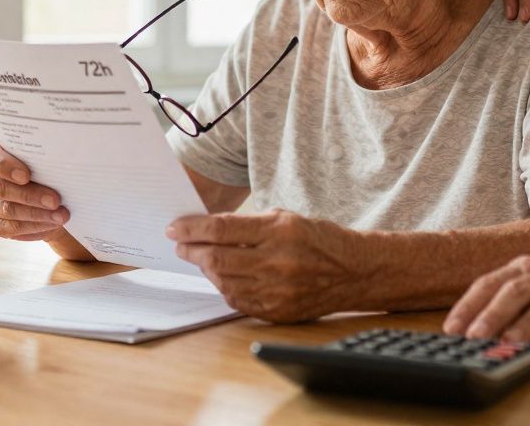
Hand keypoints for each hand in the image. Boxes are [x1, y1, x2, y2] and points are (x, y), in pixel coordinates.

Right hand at [0, 139, 69, 241]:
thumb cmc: (42, 167)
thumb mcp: (42, 157)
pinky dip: (35, 226)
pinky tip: (52, 223)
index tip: (26, 175)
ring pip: (7, 210)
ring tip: (61, 215)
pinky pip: (12, 228)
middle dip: (30, 195)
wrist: (45, 193)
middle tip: (55, 200)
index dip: (6, 166)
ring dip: (37, 214)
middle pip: (0, 188)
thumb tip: (62, 160)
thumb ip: (42, 156)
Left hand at [167, 209, 360, 322]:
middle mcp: (277, 262)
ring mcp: (277, 291)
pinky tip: (224, 277)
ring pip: (223, 281)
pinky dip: (225, 287)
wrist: (354, 272)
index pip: (222, 229)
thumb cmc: (318, 239)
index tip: (175, 228)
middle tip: (181, 245)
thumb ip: (248, 225)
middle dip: (192, 251)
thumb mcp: (286, 218)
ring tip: (202, 259)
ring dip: (207, 269)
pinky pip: (237, 301)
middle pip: (217, 258)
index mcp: (279, 232)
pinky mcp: (276, 312)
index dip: (192, 229)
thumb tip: (206, 230)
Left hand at [443, 247, 529, 346]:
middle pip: (515, 291)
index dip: (469, 306)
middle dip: (493, 314)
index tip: (451, 329)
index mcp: (523, 268)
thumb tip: (470, 330)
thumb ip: (505, 300)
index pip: (489, 283)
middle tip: (474, 337)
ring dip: (528, 322)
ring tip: (510, 341)